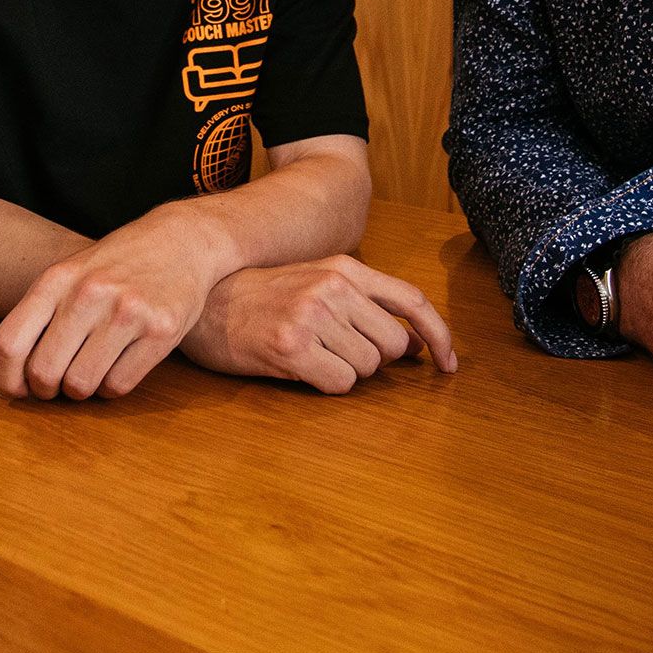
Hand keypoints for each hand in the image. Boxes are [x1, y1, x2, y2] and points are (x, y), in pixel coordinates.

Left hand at [0, 210, 234, 399]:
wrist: (181, 240)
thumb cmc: (114, 266)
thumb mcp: (65, 280)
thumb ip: (27, 322)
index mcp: (57, 278)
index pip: (9, 342)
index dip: (5, 377)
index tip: (17, 386)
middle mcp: (90, 293)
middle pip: (44, 372)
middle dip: (46, 390)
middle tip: (57, 382)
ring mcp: (127, 311)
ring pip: (81, 385)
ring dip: (81, 390)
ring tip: (90, 369)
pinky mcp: (161, 330)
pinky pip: (119, 386)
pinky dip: (113, 387)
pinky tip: (118, 365)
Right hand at [179, 256, 458, 392]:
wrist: (203, 301)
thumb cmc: (259, 297)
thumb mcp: (315, 283)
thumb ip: (363, 304)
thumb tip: (412, 344)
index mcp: (344, 268)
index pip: (412, 301)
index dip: (439, 335)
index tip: (449, 364)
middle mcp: (333, 287)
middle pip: (392, 345)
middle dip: (373, 360)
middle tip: (336, 353)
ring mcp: (313, 315)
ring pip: (366, 368)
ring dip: (345, 372)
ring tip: (308, 355)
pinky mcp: (292, 346)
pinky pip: (340, 384)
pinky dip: (325, 385)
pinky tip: (298, 368)